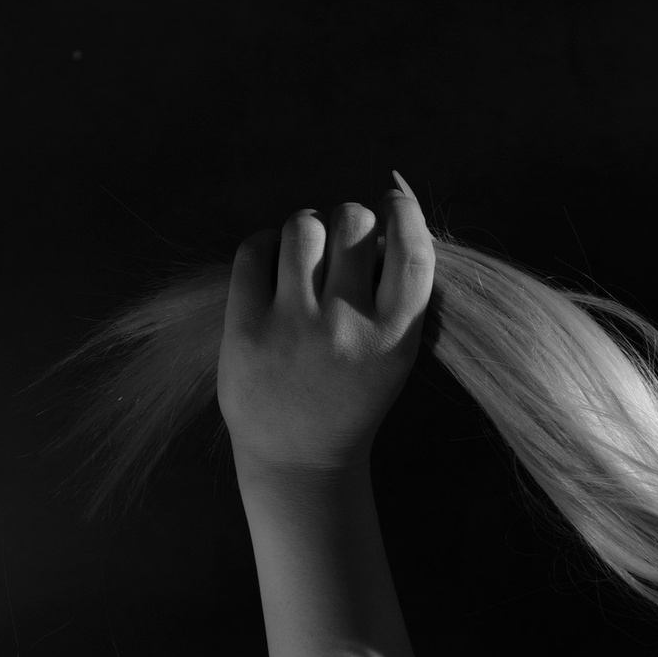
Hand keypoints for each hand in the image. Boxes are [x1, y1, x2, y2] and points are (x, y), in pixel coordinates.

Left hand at [220, 177, 435, 487]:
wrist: (300, 458)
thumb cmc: (353, 394)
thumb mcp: (394, 352)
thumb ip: (398, 290)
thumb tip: (393, 198)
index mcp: (396, 338)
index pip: (411, 249)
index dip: (403, 211)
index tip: (392, 202)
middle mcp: (348, 329)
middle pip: (354, 221)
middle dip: (349, 223)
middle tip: (341, 248)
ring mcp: (294, 327)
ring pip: (304, 226)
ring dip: (307, 229)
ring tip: (305, 256)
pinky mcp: (246, 327)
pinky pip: (256, 247)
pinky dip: (267, 246)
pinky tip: (274, 268)